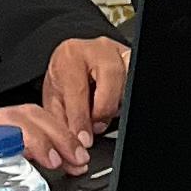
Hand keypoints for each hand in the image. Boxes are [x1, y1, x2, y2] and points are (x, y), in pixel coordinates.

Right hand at [0, 101, 84, 190]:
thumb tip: (14, 177)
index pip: (25, 117)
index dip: (55, 131)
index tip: (75, 152)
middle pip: (28, 115)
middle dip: (60, 134)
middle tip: (79, 158)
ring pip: (13, 123)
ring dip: (44, 139)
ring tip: (62, 159)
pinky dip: (9, 149)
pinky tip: (24, 162)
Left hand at [39, 33, 130, 165]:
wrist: (73, 62)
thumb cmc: (64, 78)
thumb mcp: (55, 98)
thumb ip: (62, 119)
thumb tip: (71, 142)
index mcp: (70, 55)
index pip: (78, 89)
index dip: (81, 118)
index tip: (84, 139)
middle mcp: (96, 48)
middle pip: (110, 80)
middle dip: (103, 110)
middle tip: (96, 128)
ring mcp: (119, 52)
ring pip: (128, 81)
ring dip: (117, 104)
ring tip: (104, 116)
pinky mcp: (133, 59)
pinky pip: (135, 81)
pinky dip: (126, 97)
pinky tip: (116, 105)